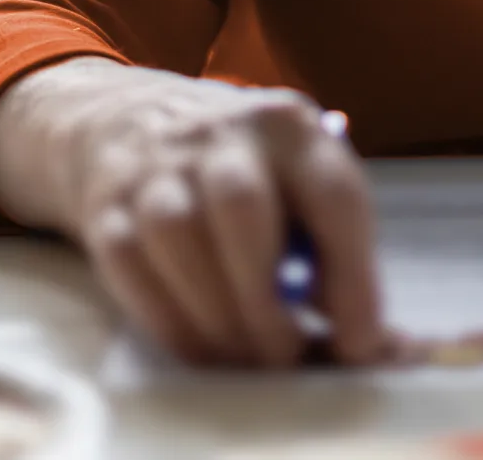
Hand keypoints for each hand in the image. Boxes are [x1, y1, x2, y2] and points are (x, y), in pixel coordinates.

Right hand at [0, 57, 385, 368]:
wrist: (131, 121)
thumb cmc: (244, 171)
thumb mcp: (299, 184)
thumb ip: (332, 254)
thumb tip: (375, 346)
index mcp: (290, 126)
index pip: (334, 195)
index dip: (353, 277)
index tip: (361, 344)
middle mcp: (223, 134)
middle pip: (242, 205)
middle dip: (266, 297)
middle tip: (286, 359)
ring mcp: (156, 166)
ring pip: (178, 236)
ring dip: (218, 317)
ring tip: (247, 360)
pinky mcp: (108, 206)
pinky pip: (133, 267)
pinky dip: (174, 322)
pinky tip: (204, 349)